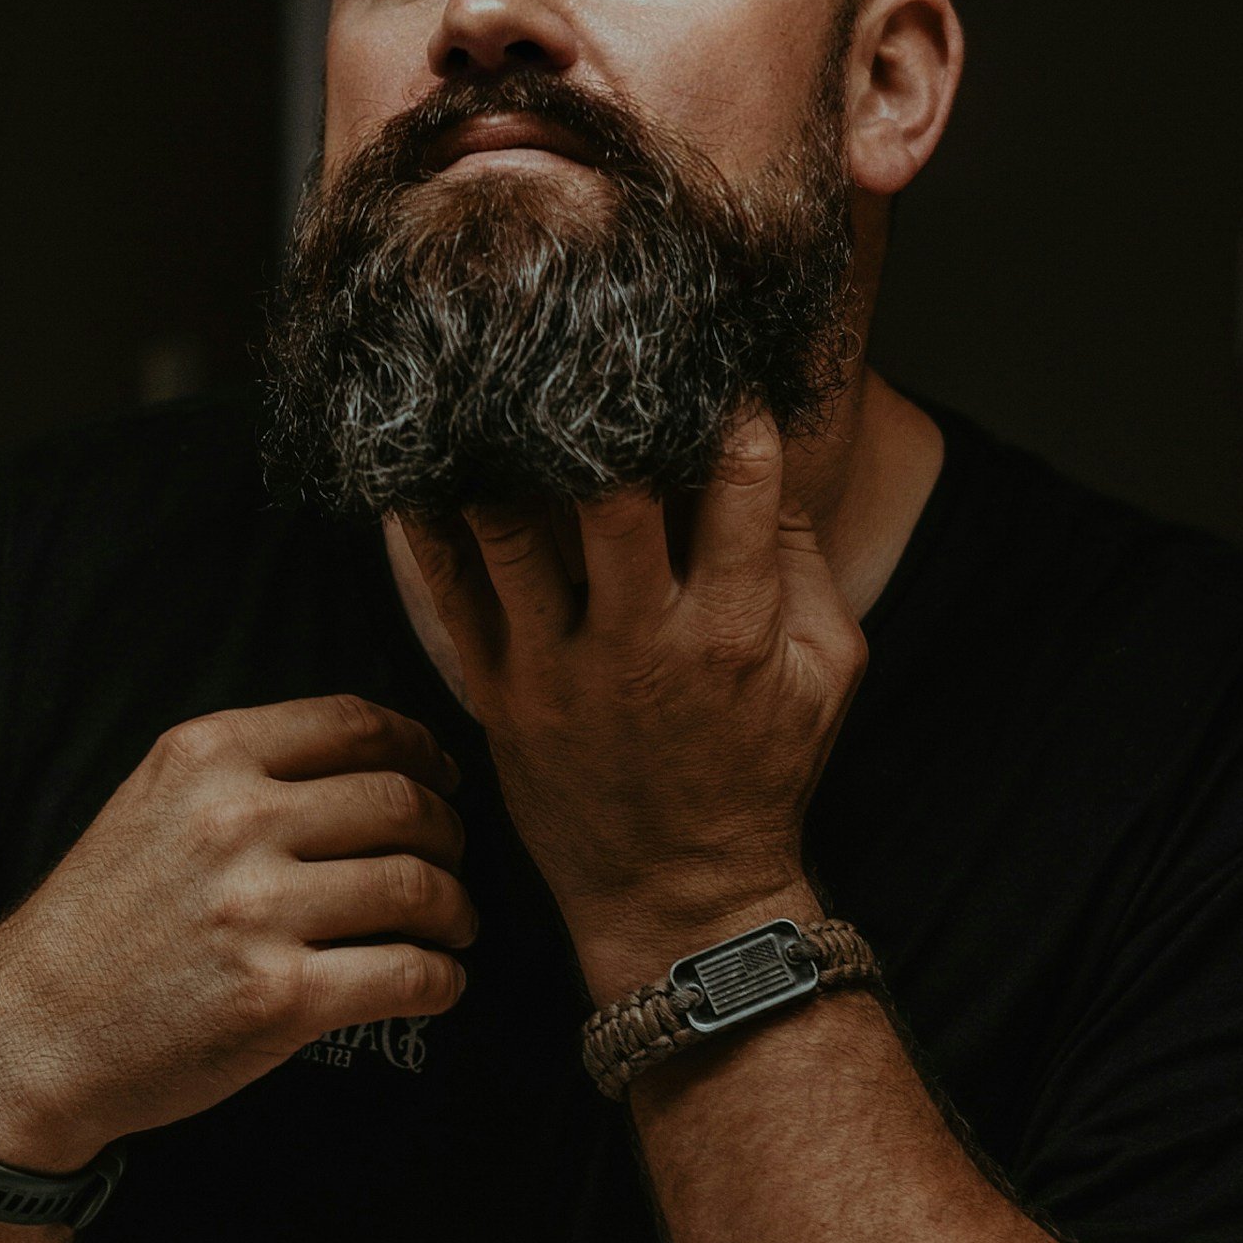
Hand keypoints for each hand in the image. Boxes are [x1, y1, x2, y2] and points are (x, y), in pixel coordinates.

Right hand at [0, 696, 474, 1169]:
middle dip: (449, 835)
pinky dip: (442, 980)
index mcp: (209, 757)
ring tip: (453, 927)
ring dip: (456, 910)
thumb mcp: (153, 803)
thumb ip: (248, 771)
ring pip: (419, 887)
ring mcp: (258, 910)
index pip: (357, 725)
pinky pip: (410, 974)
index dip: (423, 749)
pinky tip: (436, 985)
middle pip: (403, 803)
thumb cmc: (100, 922)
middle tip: (451, 863)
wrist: (31, 1034)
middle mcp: (235, 821)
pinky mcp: (279, 997)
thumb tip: (378, 765)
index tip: (444, 779)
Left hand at [399, 414, 864, 1004]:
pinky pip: (449, 589)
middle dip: (597, 412)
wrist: (677, 896)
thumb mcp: (825, 674)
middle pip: (610, 494)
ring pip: (511, 530)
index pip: (738, 485)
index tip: (705, 366)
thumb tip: (772, 460)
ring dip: (496, 449)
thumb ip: (804, 566)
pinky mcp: (498, 691)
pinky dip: (427, 521)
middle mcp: (642, 642)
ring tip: (485, 378)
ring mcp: (559, 668)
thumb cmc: (758, 775)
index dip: (724, 411)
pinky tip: (417, 460)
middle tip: (577, 346)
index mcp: (733, 629)